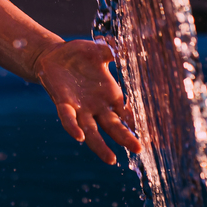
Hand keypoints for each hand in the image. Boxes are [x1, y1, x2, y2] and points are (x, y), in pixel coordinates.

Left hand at [33, 39, 141, 164]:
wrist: (53, 55)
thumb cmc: (78, 55)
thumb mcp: (97, 51)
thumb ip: (111, 51)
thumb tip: (124, 46)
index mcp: (109, 95)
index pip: (126, 114)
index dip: (137, 124)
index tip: (152, 139)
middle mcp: (96, 105)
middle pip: (113, 126)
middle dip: (125, 138)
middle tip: (138, 150)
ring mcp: (80, 107)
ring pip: (91, 130)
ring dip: (100, 145)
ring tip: (111, 160)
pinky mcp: (62, 102)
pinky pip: (68, 118)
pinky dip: (73, 127)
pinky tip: (80, 137)